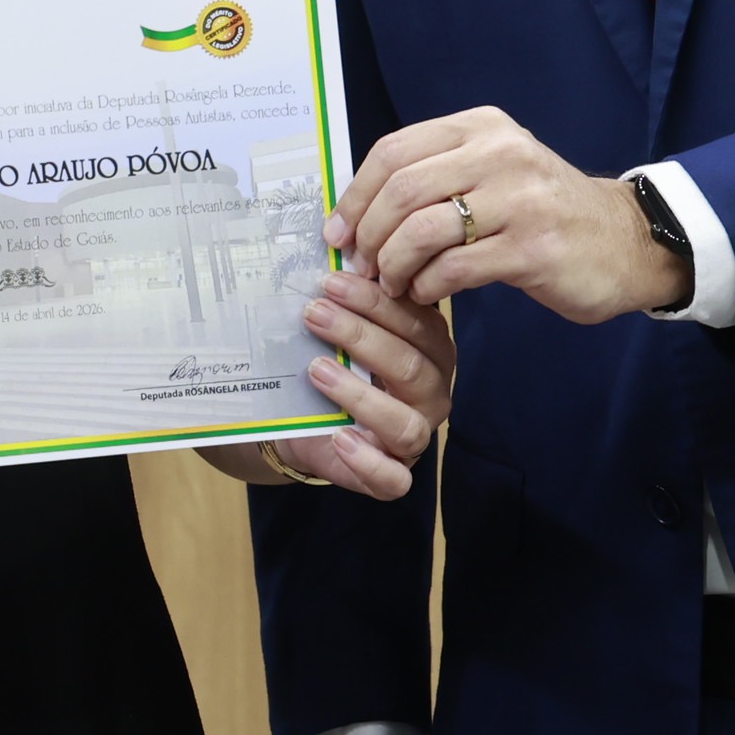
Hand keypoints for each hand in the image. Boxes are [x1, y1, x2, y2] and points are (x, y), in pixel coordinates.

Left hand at [213, 272, 453, 498]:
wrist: (302, 422)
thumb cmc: (330, 362)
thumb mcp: (337, 329)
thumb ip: (343, 301)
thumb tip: (324, 256)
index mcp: (427, 348)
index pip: (414, 320)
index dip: (373, 300)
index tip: (330, 280)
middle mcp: (431, 391)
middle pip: (411, 365)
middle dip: (361, 336)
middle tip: (314, 313)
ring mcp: (416, 435)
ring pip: (406, 422)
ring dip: (359, 394)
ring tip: (316, 370)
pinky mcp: (393, 474)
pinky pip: (394, 478)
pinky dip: (368, 460)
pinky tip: (340, 438)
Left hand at [334, 109, 684, 321]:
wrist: (625, 241)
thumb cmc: (543, 210)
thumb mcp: (493, 169)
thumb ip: (436, 174)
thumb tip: (357, 208)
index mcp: (482, 127)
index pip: (393, 151)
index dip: (355, 194)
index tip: (337, 229)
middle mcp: (501, 154)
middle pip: (401, 190)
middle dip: (369, 234)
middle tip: (361, 264)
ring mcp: (520, 200)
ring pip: (422, 230)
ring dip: (394, 265)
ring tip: (393, 283)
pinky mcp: (533, 249)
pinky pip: (454, 268)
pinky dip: (427, 286)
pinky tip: (426, 293)